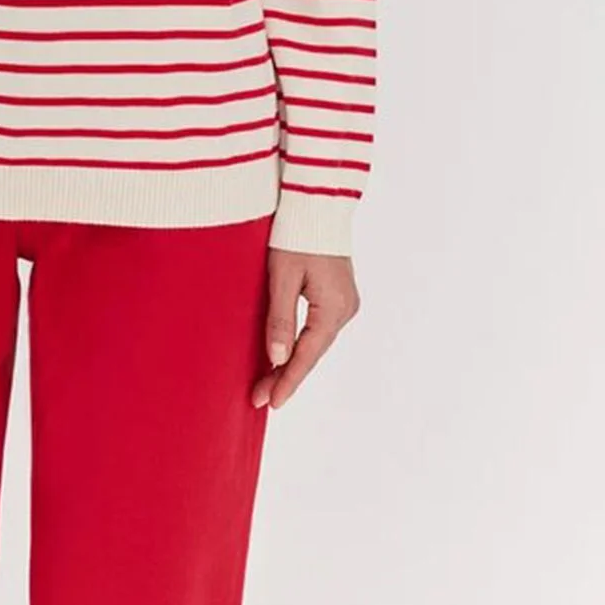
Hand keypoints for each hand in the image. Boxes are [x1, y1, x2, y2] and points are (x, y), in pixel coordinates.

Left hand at [251, 247, 360, 409]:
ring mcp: (344, 301)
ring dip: (293, 360)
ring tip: (267, 382)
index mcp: (334, 307)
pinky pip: (318, 327)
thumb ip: (280, 319)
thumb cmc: (297, 233)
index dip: (286, 381)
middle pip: (313, 351)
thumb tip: (276, 359)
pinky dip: (301, 343)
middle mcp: (345, 308)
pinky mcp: (337, 293)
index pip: (307, 355)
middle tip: (259, 398)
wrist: (316, 201)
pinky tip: (285, 353)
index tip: (269, 403)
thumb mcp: (283, 276)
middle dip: (286, 374)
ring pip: (316, 341)